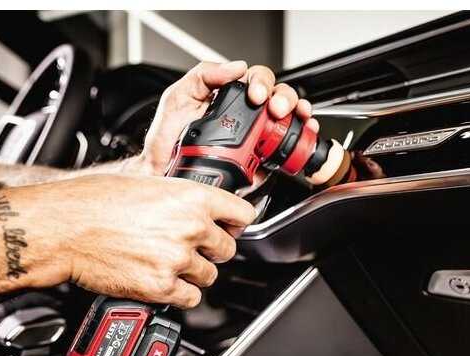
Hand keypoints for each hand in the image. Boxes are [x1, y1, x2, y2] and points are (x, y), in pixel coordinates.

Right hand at [15, 174, 255, 307]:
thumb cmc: (93, 201)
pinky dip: (179, 293)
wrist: (63, 228)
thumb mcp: (146, 183)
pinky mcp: (162, 286)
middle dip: (211, 250)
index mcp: (191, 197)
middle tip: (190, 248)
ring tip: (168, 263)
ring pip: (209, 275)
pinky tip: (163, 280)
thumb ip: (180, 197)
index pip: (242, 214)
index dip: (236, 222)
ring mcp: (178, 259)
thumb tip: (199, 206)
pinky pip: (191, 298)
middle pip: (228, 249)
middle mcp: (191, 227)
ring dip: (194, 273)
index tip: (231, 227)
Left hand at [138, 61, 317, 175]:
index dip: (262, 83)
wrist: (164, 175)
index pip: (256, 80)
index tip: (256, 95)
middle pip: (278, 96)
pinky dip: (303, 136)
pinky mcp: (263, 161)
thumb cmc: (168, 140)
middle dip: (283, 98)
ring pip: (288, 117)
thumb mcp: (178, 98)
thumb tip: (235, 67)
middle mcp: (246, 116)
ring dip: (298, 112)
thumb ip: (203, 76)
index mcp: (229, 98)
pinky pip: (289, 146)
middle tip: (275, 108)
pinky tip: (304, 131)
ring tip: (295, 116)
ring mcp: (257, 137)